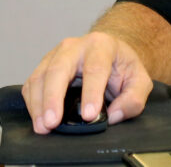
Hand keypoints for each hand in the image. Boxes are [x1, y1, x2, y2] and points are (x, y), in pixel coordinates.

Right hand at [22, 31, 153, 133]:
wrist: (109, 54)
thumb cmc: (123, 68)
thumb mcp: (139, 81)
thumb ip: (133, 98)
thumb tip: (114, 115)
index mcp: (102, 45)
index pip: (95, 68)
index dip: (91, 92)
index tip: (89, 115)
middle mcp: (75, 46)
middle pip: (59, 69)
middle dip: (53, 97)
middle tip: (52, 122)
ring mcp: (56, 54)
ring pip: (41, 77)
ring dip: (39, 104)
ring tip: (43, 127)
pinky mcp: (43, 66)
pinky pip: (31, 84)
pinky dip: (32, 103)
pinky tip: (38, 119)